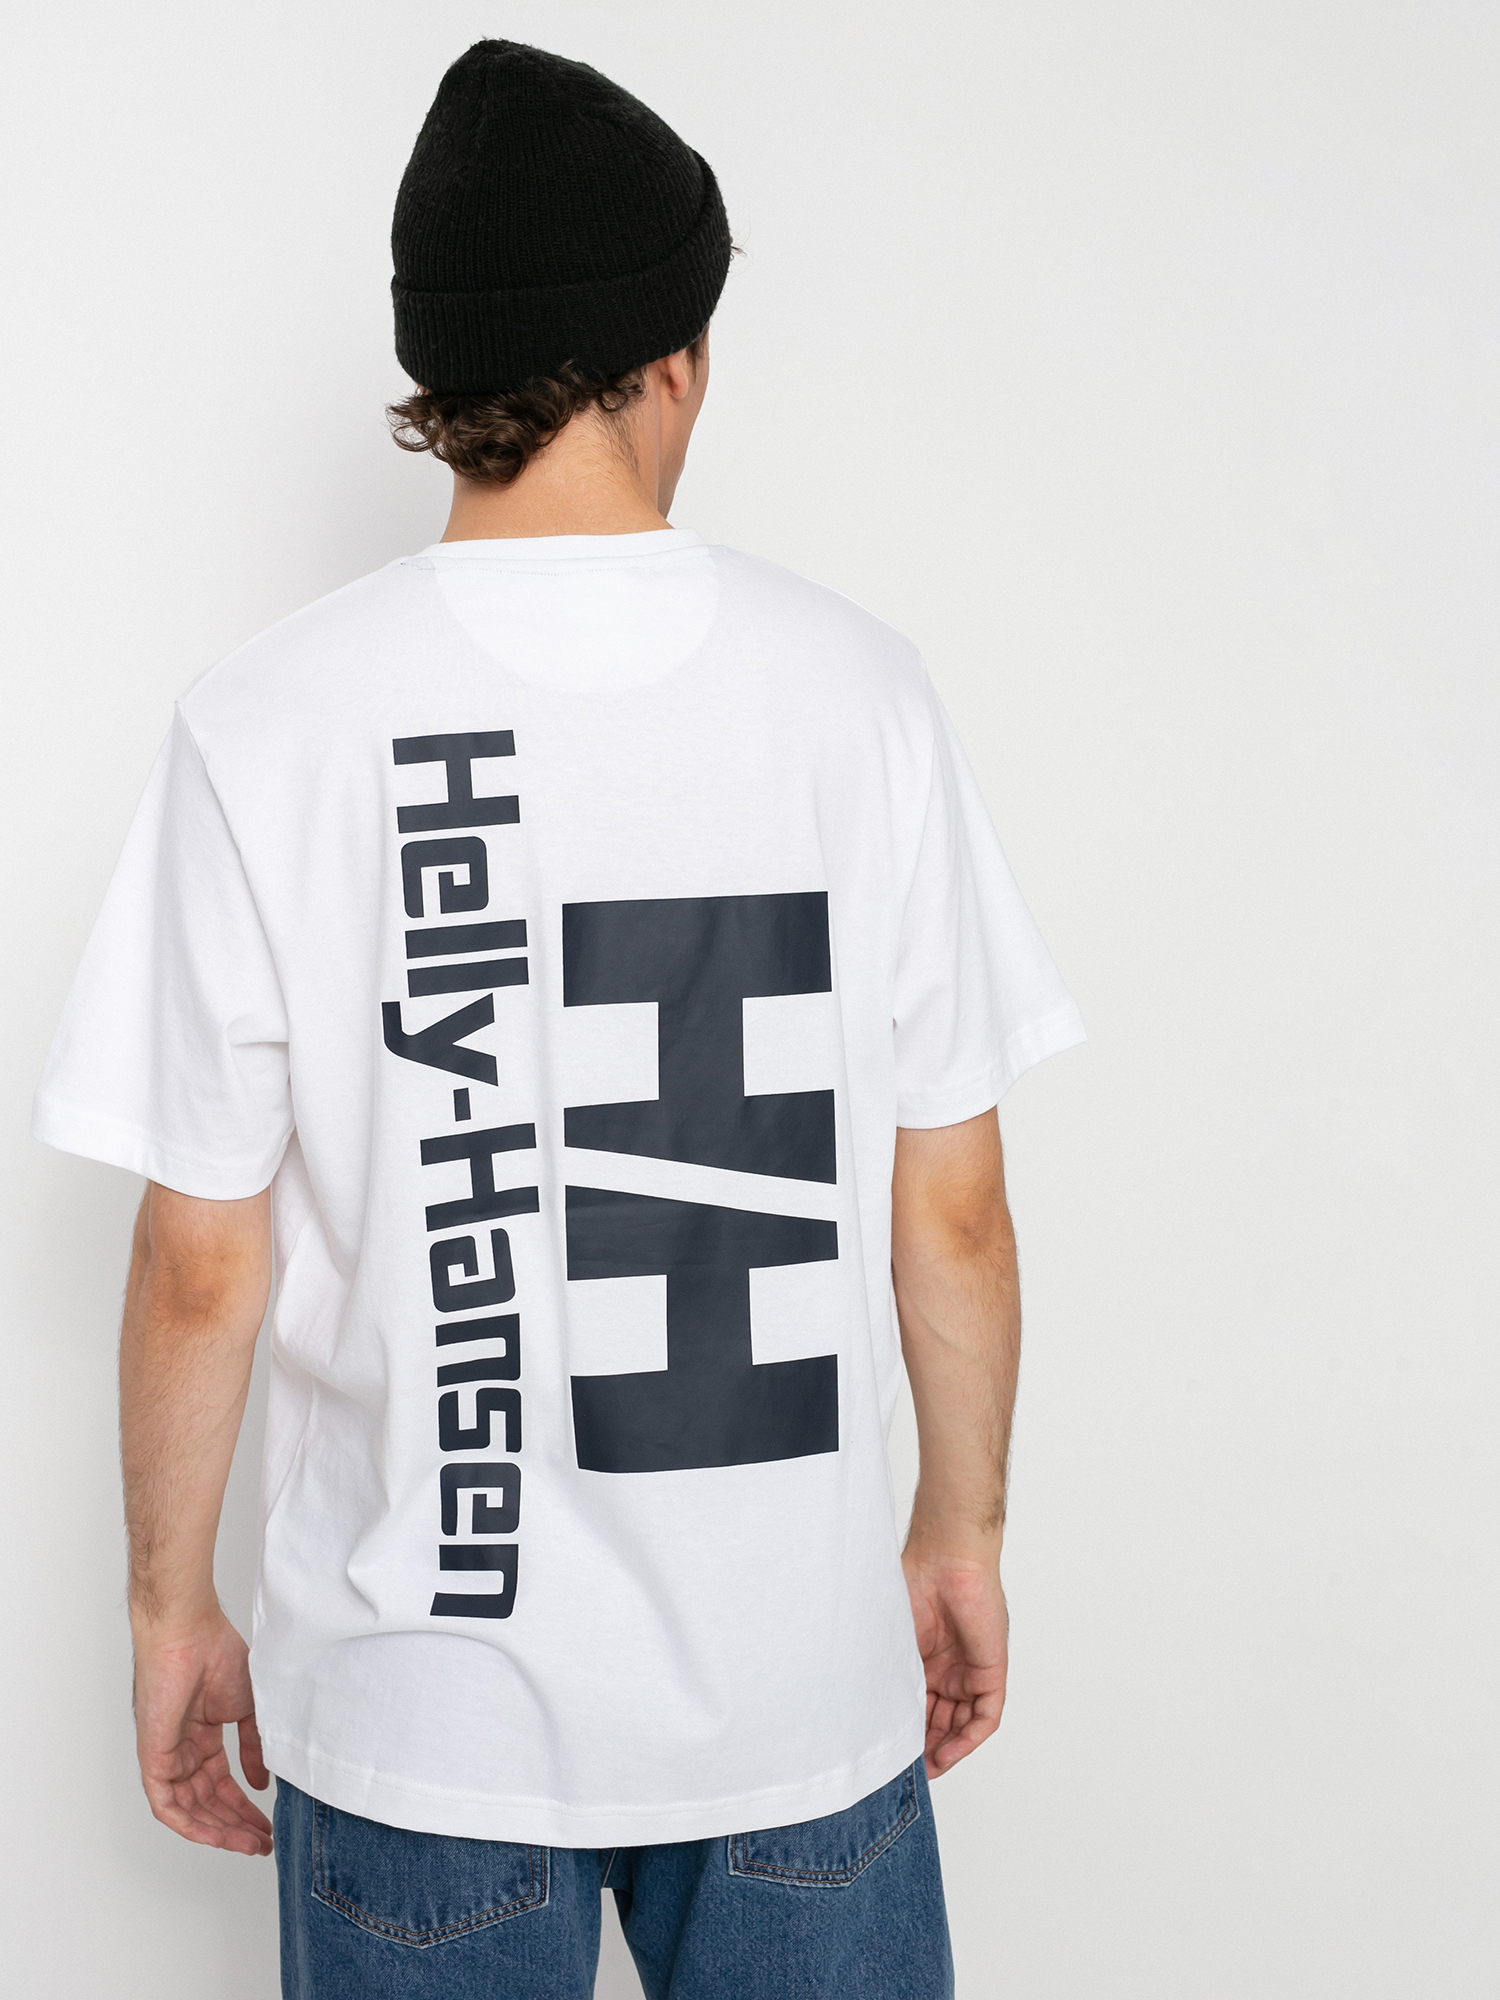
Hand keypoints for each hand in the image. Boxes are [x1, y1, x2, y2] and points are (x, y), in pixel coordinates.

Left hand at [132, 1611, 272, 1855]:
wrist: (190, 1635)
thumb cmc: (218, 1654)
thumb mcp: (248, 1708)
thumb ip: (254, 1746)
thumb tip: (260, 1782)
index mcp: (202, 1737)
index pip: (222, 1785)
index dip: (244, 1808)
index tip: (267, 1825)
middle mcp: (183, 1751)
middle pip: (208, 1803)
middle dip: (236, 1826)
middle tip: (263, 1843)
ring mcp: (167, 1756)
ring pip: (189, 1810)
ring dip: (219, 1830)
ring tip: (249, 1843)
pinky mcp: (153, 1759)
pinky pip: (167, 1805)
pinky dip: (190, 1824)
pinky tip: (217, 1835)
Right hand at [902, 1547, 1008, 1777]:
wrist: (945, 1559)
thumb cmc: (911, 1584)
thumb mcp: (889, 1641)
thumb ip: (882, 1675)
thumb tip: (859, 1714)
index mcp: (923, 1659)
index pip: (918, 1707)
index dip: (906, 1734)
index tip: (889, 1757)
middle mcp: (948, 1669)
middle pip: (941, 1722)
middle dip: (925, 1748)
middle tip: (906, 1771)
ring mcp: (970, 1670)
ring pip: (962, 1724)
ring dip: (947, 1750)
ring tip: (925, 1769)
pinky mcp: (991, 1671)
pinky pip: (985, 1716)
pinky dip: (968, 1739)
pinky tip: (948, 1754)